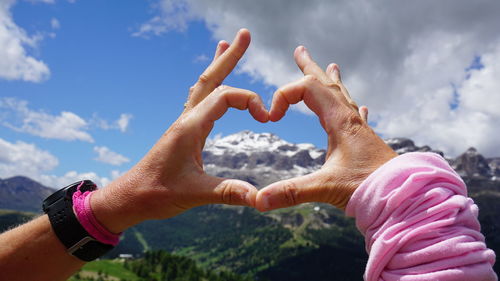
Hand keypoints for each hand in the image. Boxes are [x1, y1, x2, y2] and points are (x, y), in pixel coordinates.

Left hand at [91, 29, 268, 232]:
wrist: (131, 196)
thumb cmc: (156, 193)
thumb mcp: (194, 194)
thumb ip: (227, 192)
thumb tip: (259, 197)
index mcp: (190, 127)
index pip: (224, 97)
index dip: (249, 100)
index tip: (266, 117)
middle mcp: (186, 119)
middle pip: (211, 79)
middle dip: (229, 57)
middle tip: (244, 35)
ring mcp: (184, 124)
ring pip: (204, 86)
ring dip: (217, 66)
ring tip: (224, 46)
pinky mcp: (184, 132)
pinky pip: (199, 100)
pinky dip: (210, 86)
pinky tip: (213, 86)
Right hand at [256, 46, 396, 210]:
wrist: (406, 196)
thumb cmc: (371, 188)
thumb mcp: (326, 188)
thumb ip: (292, 192)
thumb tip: (259, 200)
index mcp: (340, 121)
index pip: (307, 89)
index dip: (284, 96)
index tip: (272, 118)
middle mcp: (350, 119)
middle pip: (325, 84)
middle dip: (309, 67)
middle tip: (300, 51)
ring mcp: (359, 130)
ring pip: (342, 96)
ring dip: (331, 81)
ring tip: (332, 66)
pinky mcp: (366, 143)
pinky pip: (358, 116)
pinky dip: (353, 107)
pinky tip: (363, 108)